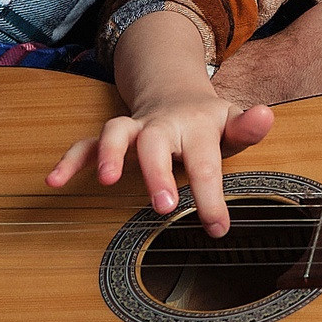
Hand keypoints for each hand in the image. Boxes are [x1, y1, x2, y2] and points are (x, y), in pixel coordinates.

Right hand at [47, 89, 273, 236]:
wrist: (175, 93)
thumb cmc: (206, 123)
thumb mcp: (231, 124)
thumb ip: (247, 127)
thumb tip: (266, 115)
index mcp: (195, 126)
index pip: (206, 162)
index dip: (211, 196)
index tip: (217, 228)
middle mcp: (161, 125)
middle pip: (155, 141)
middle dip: (156, 171)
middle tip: (162, 204)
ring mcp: (133, 129)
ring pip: (116, 133)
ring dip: (110, 155)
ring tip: (107, 180)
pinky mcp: (111, 139)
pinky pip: (86, 145)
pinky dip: (70, 160)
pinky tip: (55, 180)